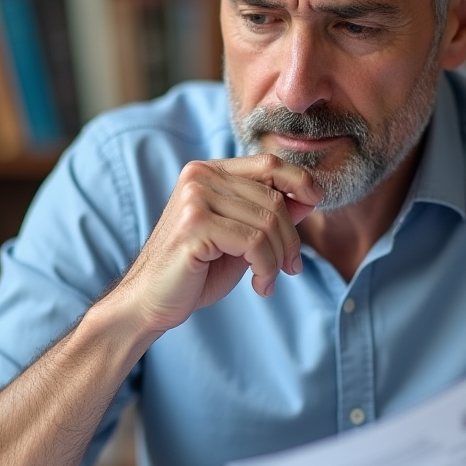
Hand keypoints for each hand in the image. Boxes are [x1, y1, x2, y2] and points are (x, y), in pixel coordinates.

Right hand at [116, 153, 322, 334]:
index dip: (300, 180)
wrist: (149, 301)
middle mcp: (200, 177)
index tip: (315, 203)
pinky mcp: (194, 225)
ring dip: (278, 259)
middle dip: (290, 239)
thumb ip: (270, 215)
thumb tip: (309, 197)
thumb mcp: (241, 238)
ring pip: (268, 223)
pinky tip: (260, 286)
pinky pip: (255, 243)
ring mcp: (195, 198)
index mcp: (208, 172)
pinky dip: (266, 268)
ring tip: (268, 280)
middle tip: (290, 267)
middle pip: (274, 199)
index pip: (268, 164)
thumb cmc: (196, 271)